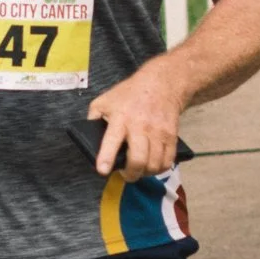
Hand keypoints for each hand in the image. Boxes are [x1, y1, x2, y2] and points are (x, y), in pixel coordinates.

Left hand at [89, 58, 183, 178]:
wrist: (161, 84)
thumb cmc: (129, 94)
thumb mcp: (104, 101)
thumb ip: (94, 119)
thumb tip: (88, 141)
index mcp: (120, 117)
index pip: (112, 140)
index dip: (106, 157)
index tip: (102, 170)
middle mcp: (140, 125)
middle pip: (138, 159)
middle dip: (130, 174)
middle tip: (125, 174)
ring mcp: (158, 131)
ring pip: (154, 164)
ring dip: (145, 173)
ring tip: (139, 169)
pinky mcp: (171, 135)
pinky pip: (168, 161)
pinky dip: (159, 168)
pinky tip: (152, 165)